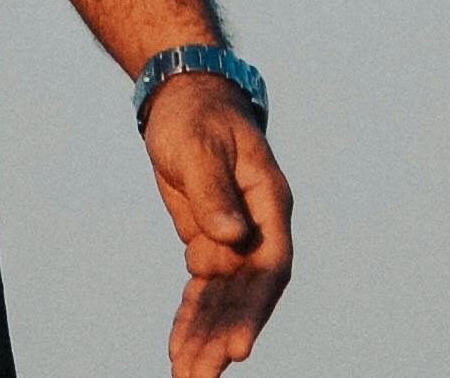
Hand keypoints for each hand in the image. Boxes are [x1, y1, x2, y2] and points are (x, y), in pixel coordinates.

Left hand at [144, 76, 292, 370]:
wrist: (182, 99)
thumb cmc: (195, 114)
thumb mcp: (199, 145)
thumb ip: (215, 190)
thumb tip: (232, 238)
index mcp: (269, 201)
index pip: (270, 265)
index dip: (256, 308)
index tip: (239, 347)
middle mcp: (257, 228)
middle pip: (247, 295)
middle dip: (225, 337)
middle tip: (201, 377)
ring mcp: (235, 241)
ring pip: (224, 301)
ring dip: (206, 339)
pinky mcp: (210, 247)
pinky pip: (202, 292)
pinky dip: (191, 320)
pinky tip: (178, 352)